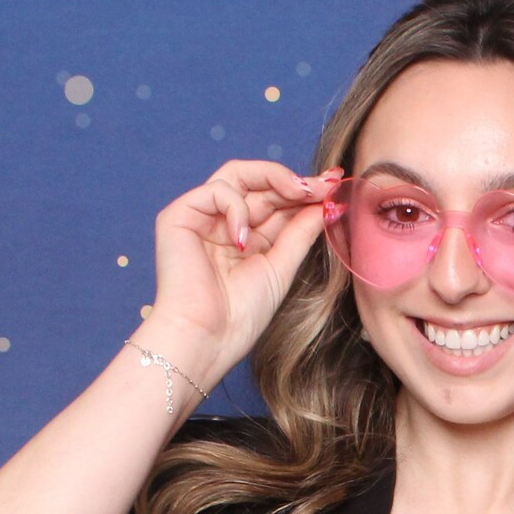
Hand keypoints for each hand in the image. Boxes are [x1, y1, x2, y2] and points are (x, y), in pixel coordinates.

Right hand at [147, 159, 337, 375]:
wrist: (207, 338)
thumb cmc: (239, 315)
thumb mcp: (281, 266)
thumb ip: (300, 232)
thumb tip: (327, 202)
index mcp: (246, 236)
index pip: (276, 200)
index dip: (304, 191)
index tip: (335, 183)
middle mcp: (223, 223)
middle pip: (259, 182)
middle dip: (295, 182)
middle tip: (325, 185)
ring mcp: (200, 217)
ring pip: (237, 174)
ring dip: (274, 179)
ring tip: (300, 194)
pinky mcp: (178, 217)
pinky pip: (216, 191)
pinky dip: (236, 207)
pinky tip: (244, 238)